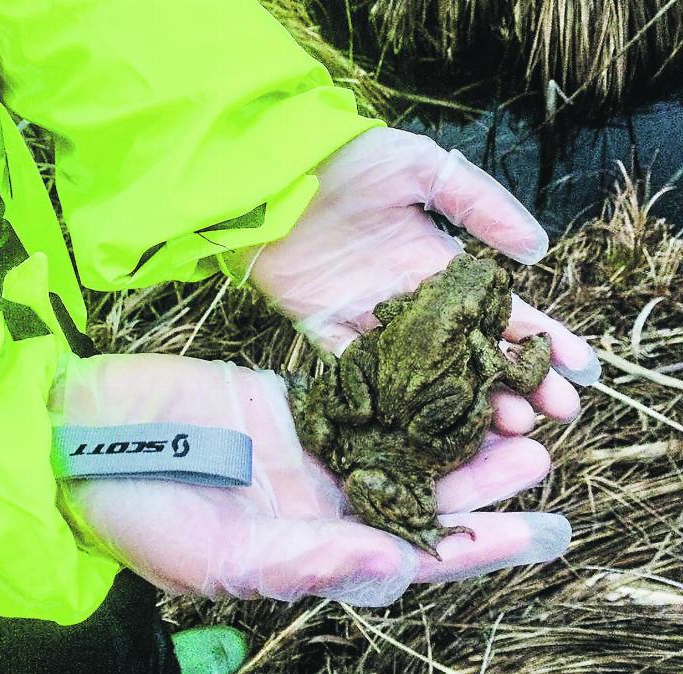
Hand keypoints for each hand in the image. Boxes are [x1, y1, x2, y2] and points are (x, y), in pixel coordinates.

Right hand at [50, 354, 569, 606]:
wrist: (89, 436)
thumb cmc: (136, 508)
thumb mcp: (214, 552)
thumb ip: (301, 559)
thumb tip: (387, 568)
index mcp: (307, 547)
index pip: (406, 552)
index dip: (472, 547)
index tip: (532, 534)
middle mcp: (320, 502)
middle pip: (416, 497)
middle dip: (479, 486)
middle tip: (536, 460)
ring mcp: (310, 449)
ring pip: (399, 444)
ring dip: (452, 433)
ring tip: (510, 415)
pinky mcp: (295, 403)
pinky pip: (361, 396)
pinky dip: (404, 389)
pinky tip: (443, 374)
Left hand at [248, 127, 600, 434]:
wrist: (279, 173)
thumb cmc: (352, 162)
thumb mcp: (423, 168)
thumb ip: (478, 204)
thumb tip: (537, 249)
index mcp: (439, 267)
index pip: (501, 312)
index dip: (542, 340)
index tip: (581, 370)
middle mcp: (412, 305)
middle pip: (473, 355)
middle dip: (518, 383)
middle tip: (558, 414)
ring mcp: (371, 324)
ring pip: (427, 376)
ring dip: (466, 403)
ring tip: (507, 427)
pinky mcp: (328, 334)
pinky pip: (364, 376)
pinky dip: (392, 401)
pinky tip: (427, 428)